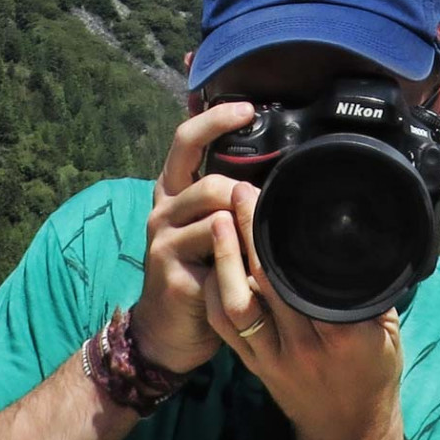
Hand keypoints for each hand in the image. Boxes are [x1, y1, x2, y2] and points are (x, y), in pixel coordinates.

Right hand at [129, 100, 255, 373]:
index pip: (186, 141)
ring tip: (266, 247)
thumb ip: (231, 199)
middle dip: (248, 197)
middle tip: (272, 216)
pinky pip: (219, 254)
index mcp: (173, 192)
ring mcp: (162, 240)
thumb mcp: (213, 229)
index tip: (249, 109)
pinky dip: (243, 259)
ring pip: (218, 216)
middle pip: (213, 183)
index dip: (215, 120)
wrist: (168, 331)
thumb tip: (277, 169)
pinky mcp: (172, 272)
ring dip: (250, 229)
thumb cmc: (202, 273)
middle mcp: (163, 210)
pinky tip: (257, 272)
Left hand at [204, 182, 404, 439]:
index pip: (307, 277)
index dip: (286, 238)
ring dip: (225, 259)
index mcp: (343, 334)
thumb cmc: (374, 375)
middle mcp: (305, 346)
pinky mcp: (253, 367)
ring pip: (239, 304)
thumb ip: (369, 291)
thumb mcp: (387, 330)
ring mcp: (274, 358)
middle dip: (250, 233)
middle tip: (241, 192)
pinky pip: (225, 328)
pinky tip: (211, 262)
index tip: (278, 201)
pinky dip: (215, 292)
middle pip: (269, 282)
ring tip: (218, 218)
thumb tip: (361, 241)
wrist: (349, 433)